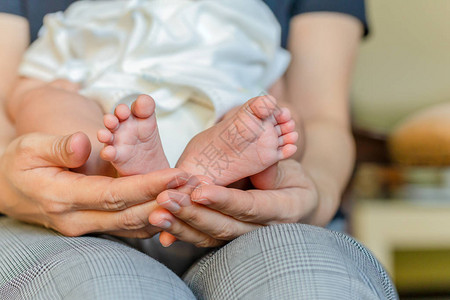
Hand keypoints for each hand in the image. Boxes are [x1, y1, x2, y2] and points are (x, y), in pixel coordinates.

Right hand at [0, 132, 187, 237]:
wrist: (9, 188)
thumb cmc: (19, 164)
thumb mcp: (30, 147)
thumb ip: (59, 146)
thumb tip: (86, 142)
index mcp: (62, 199)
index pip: (113, 195)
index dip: (147, 186)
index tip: (176, 176)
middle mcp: (77, 220)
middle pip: (129, 215)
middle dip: (165, 201)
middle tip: (194, 186)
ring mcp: (87, 227)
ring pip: (132, 226)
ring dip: (164, 211)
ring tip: (191, 194)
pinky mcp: (95, 225)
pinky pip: (128, 226)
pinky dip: (152, 217)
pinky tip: (174, 205)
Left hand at [149, 159, 319, 246]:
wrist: (293, 201)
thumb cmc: (292, 180)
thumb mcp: (291, 170)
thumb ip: (272, 171)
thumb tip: (257, 171)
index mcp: (282, 210)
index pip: (250, 208)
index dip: (224, 201)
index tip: (198, 192)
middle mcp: (262, 230)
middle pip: (224, 227)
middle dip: (193, 214)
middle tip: (166, 198)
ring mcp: (242, 236)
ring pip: (210, 236)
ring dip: (181, 225)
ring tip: (157, 212)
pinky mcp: (226, 235)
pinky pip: (204, 236)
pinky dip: (181, 229)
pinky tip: (161, 220)